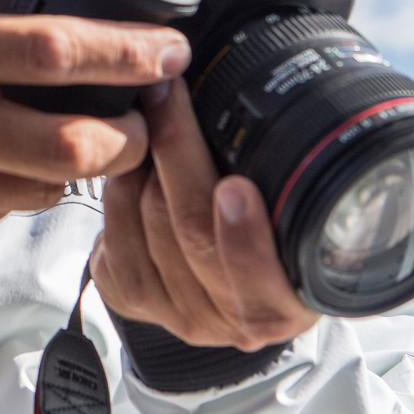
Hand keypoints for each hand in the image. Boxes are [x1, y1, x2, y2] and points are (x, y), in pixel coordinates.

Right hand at [0, 0, 190, 268]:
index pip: (49, 50)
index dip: (124, 51)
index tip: (166, 48)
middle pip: (70, 143)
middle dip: (131, 135)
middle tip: (148, 114)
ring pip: (51, 187)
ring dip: (87, 165)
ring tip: (92, 135)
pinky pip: (11, 212)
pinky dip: (31, 187)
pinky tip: (19, 162)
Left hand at [91, 76, 320, 350]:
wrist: (239, 285)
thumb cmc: (275, 234)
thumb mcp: (300, 215)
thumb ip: (285, 180)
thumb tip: (291, 103)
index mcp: (286, 303)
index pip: (261, 278)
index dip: (245, 237)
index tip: (235, 188)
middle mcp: (229, 319)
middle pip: (192, 232)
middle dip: (179, 151)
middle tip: (170, 95)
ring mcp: (177, 311)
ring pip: (145, 222)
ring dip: (143, 162)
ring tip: (151, 114)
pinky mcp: (130, 298)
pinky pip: (113, 233)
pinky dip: (118, 187)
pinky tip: (134, 162)